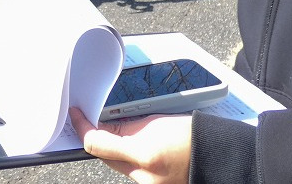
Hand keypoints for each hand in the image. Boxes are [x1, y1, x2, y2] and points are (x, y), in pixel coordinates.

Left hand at [68, 108, 191, 183]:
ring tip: (131, 138)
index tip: (76, 116)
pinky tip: (140, 152)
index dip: (82, 127)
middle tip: (96, 122)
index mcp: (144, 154)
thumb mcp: (153, 122)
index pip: (96, 143)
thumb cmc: (190, 136)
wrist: (215, 155)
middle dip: (99, 140)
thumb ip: (124, 127)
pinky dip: (130, 162)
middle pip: (104, 158)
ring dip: (116, 152)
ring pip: (117, 166)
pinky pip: (131, 173)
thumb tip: (101, 125)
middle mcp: (145, 176)